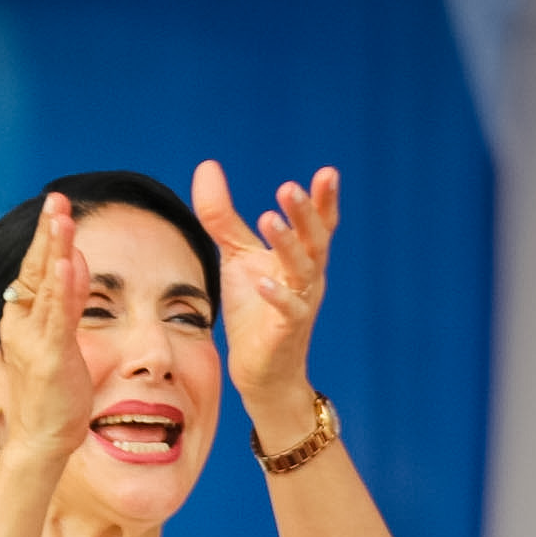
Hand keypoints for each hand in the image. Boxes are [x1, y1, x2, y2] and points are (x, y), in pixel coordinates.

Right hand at [0, 193, 93, 464]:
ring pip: (46, 285)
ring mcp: (34, 339)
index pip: (37, 268)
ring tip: (61, 218)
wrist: (42, 439)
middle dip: (48, 232)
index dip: (48, 237)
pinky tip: (67, 264)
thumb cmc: (55, 393)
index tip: (58, 205)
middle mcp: (22, 322)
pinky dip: (62, 289)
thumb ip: (69, 300)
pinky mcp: (49, 357)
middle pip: (37, 268)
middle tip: (55, 198)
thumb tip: (77, 261)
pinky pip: (57, 318)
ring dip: (55, 249)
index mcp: (23, 316)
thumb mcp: (64, 337)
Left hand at [191, 160, 338, 407]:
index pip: (317, 224)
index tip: (328, 172)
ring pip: (302, 271)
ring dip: (287, 245)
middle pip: (314, 240)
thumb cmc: (254, 310)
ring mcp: (300, 304)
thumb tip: (207, 166)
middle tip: (290, 187)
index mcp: (300, 258)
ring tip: (268, 219)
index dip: (324, 200)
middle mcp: (307, 277)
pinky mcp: (285, 332)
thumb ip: (223, 215)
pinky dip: (276, 296)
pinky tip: (263, 282)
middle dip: (304, 214)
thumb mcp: (236, 255)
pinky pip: (287, 311)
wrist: (261, 369)